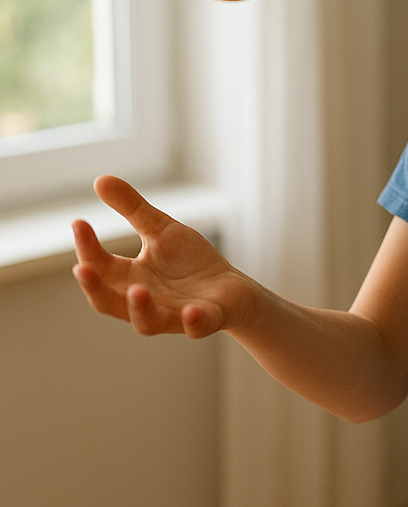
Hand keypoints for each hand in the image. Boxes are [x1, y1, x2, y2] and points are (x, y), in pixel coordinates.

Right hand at [72, 175, 256, 338]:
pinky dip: (192, 322)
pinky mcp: (203, 320)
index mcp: (130, 278)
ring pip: (147, 322)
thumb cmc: (189, 262)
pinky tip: (191, 312)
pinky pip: (195, 327)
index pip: (100, 267)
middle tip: (82, 268)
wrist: (230, 288)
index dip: (87, 248)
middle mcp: (145, 302)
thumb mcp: (160, 230)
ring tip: (137, 290)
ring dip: (140, 309)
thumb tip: (99, 179)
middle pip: (109, 303)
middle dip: (95, 288)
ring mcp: (173, 315)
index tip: (78, 222)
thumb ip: (132, 209)